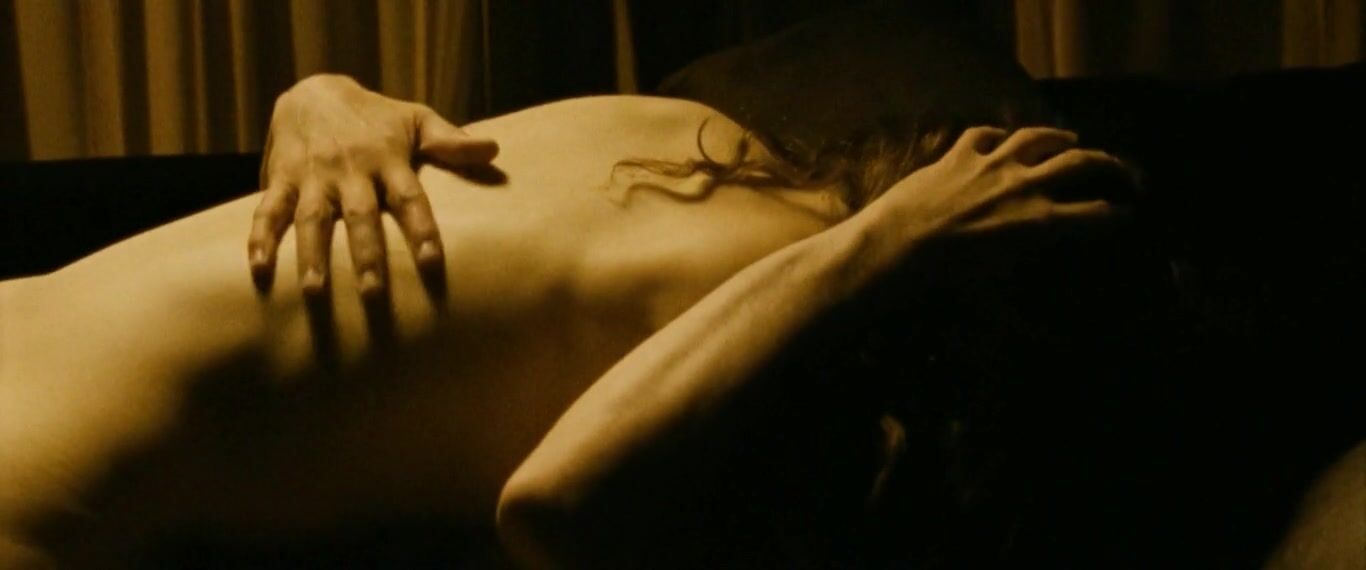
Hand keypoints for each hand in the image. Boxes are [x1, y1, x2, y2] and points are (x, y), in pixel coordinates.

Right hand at [248, 74, 498, 294]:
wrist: (312, 91)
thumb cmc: (376, 118)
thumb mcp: (415, 120)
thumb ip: (451, 141)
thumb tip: (492, 150)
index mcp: (388, 160)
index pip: (410, 199)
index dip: (421, 231)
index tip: (433, 265)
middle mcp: (350, 171)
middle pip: (360, 216)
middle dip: (366, 255)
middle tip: (373, 295)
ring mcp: (313, 176)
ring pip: (312, 219)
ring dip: (312, 255)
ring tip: (315, 292)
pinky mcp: (280, 178)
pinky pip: (267, 210)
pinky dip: (259, 238)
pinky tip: (258, 269)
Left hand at [870, 126, 1130, 269]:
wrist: (899, 244)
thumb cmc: (948, 275)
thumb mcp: (1000, 278)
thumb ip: (1030, 255)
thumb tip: (1046, 245)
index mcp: (1039, 221)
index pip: (1094, 214)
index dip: (1116, 214)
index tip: (1128, 211)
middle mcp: (1024, 184)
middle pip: (1078, 163)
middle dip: (1107, 163)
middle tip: (1117, 166)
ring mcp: (991, 162)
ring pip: (1036, 137)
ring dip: (1058, 136)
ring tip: (1069, 138)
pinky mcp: (959, 153)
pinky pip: (985, 134)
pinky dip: (997, 135)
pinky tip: (1001, 137)